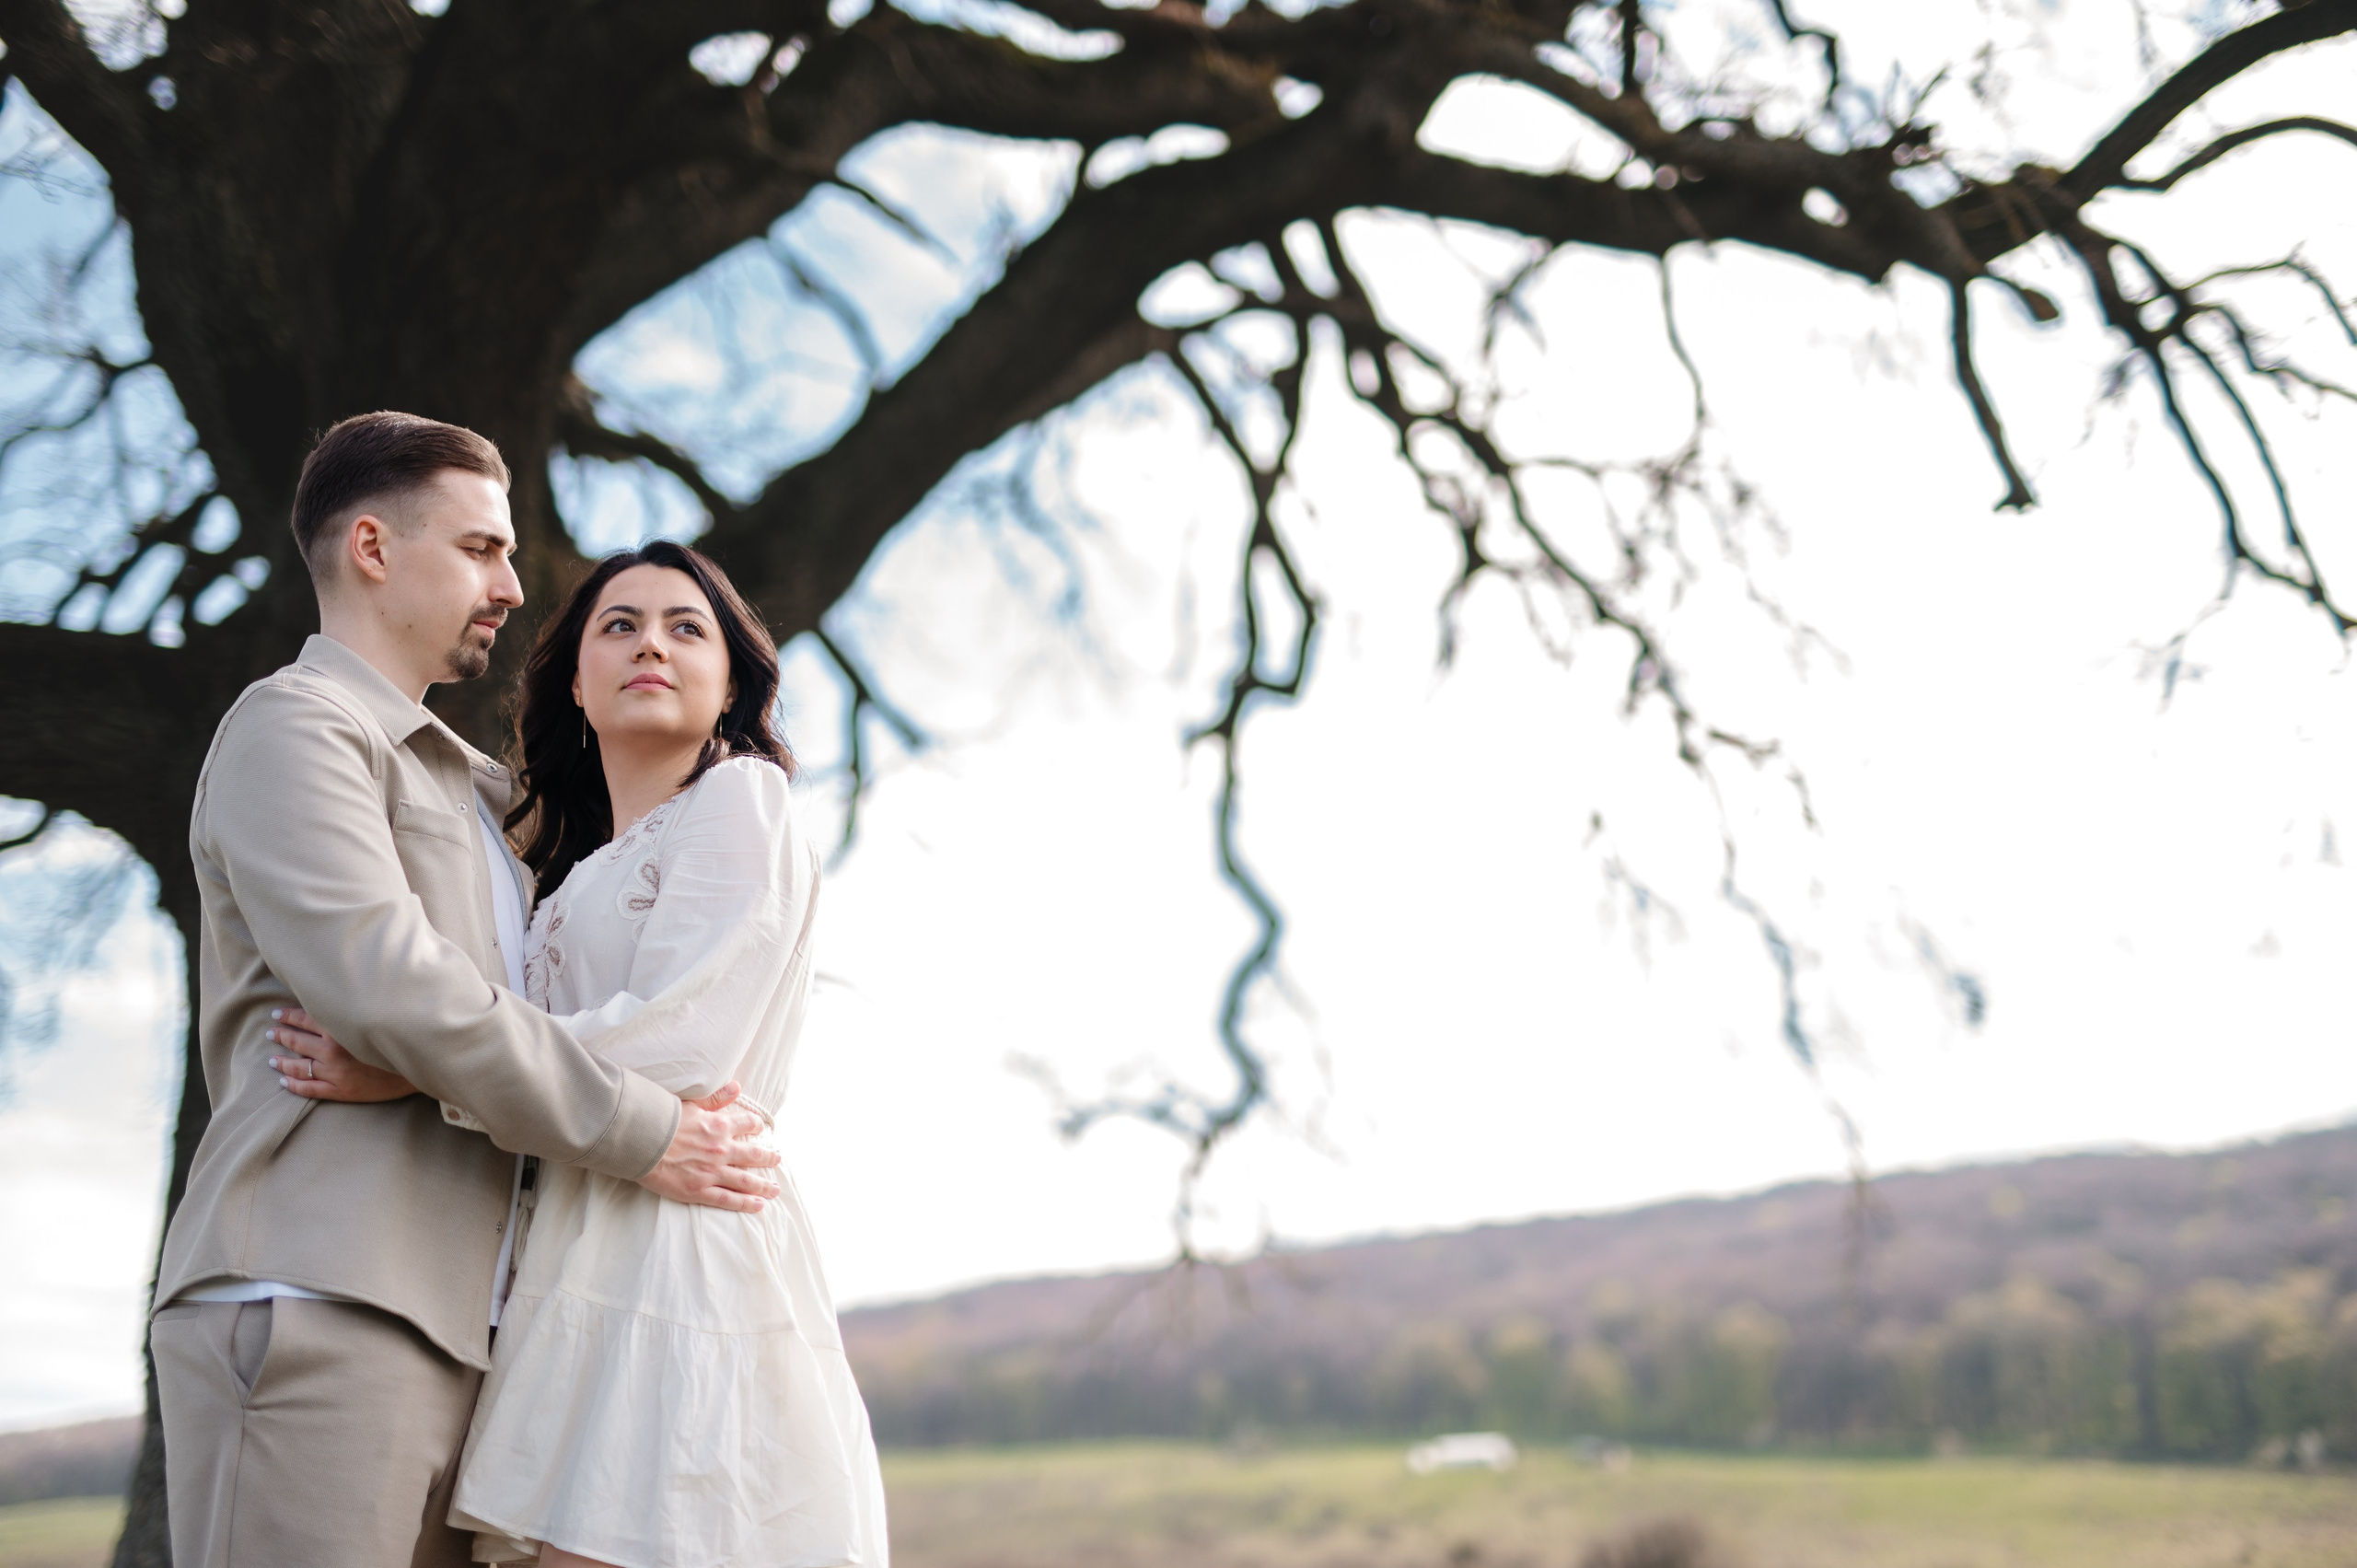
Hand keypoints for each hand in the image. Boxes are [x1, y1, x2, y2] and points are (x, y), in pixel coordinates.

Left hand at [268, 1007, 418, 1102]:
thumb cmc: (397, 1041)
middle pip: (297, 1041)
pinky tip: (284, 1082)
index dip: (289, 1016)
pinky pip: (309, 1089)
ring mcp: (334, 1073)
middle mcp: (332, 1051)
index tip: (277, 1014)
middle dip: (281, 1036)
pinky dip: (293, 1085)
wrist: (418, 1068)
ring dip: (282, 1062)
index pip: (306, 1019)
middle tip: (270, 1032)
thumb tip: (332, 1002)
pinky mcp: (339, 1091)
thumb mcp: (373, 1019)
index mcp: (340, 1030)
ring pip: (298, 1067)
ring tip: (272, 1060)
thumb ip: (350, 1013)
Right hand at [637, 1081, 780, 1212]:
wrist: (642, 1141)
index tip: (760, 1130)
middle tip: (777, 1160)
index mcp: (720, 1126)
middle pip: (753, 1156)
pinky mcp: (699, 1191)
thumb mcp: (692, 1103)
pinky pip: (728, 1199)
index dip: (756, 1127)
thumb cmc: (662, 1120)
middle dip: (768, 1158)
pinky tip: (759, 1206)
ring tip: (775, 1189)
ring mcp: (712, 1172)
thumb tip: (737, 1087)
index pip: (747, 1125)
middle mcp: (721, 1150)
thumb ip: (716, 1098)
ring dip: (763, 1186)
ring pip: (745, 1181)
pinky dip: (745, 1203)